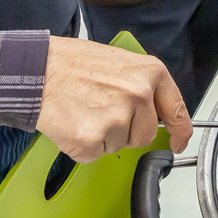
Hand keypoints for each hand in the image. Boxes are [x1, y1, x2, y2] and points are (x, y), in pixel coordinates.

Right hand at [37, 36, 192, 162]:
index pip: (177, 111)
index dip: (180, 131)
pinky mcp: (92, 139)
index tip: (179, 141)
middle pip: (145, 135)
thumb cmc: (72, 63)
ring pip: (118, 145)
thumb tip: (154, 112)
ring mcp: (116, 119)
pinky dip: (82, 145)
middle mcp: (138, 96)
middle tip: (101, 111)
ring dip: (102, 136)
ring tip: (84, 111)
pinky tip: (72, 123)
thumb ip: (142, 86)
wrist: (36, 70)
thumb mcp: (121, 62)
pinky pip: (94, 154)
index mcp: (150, 73)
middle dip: (127, 131)